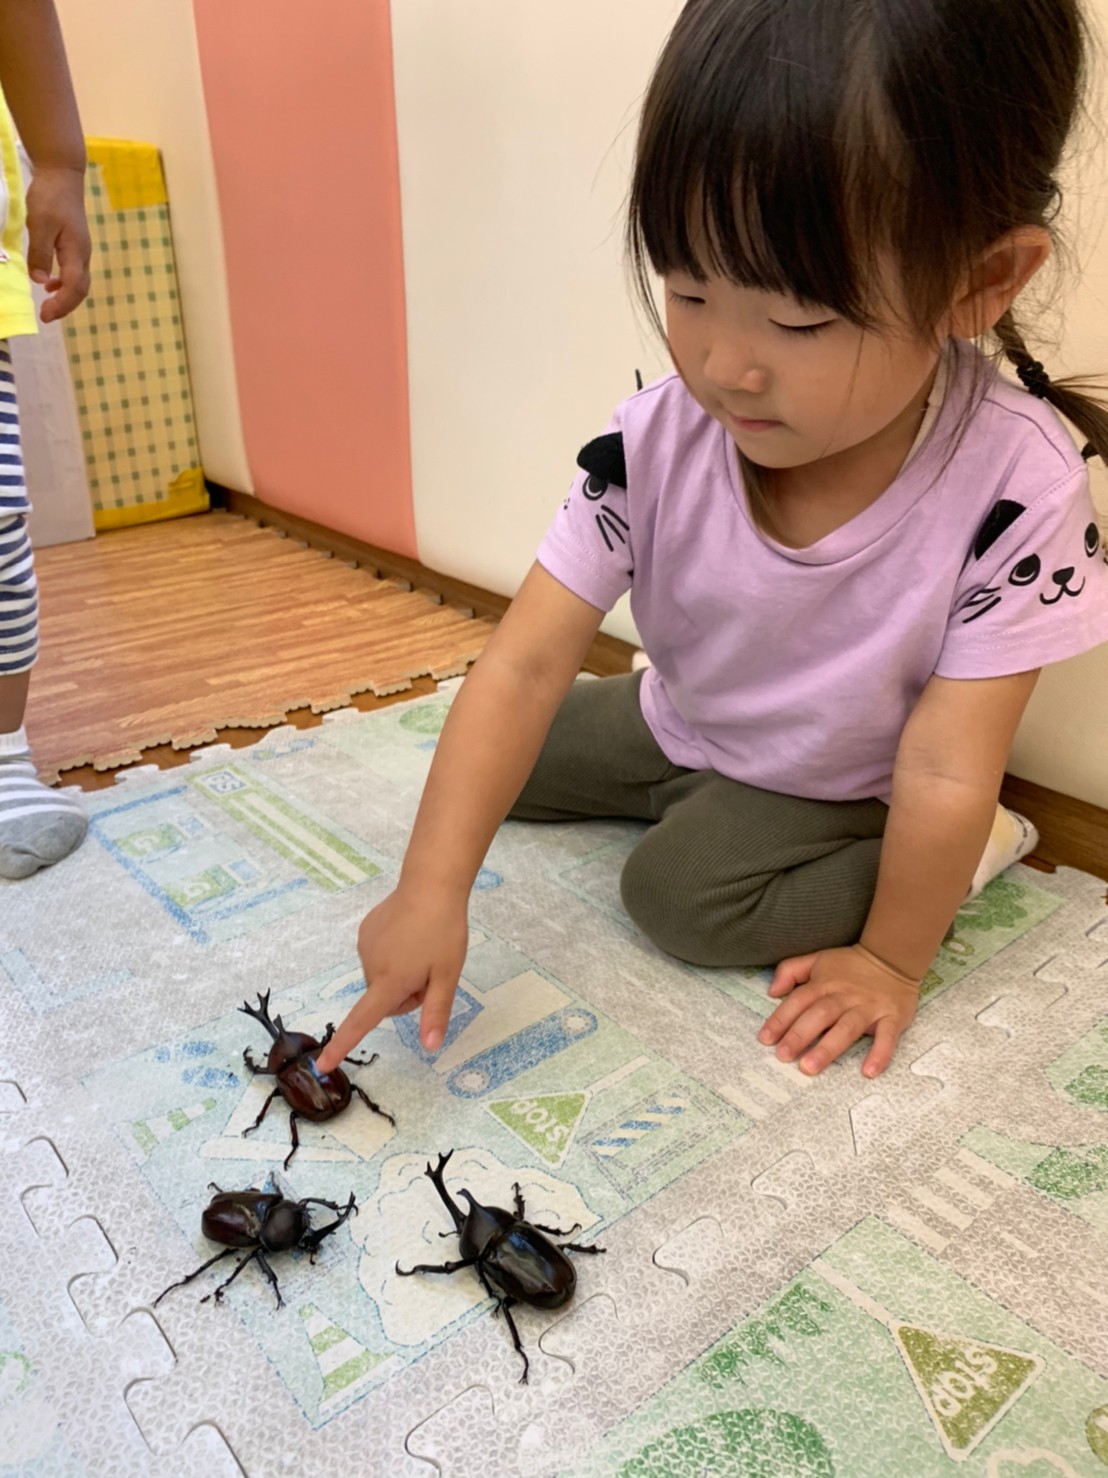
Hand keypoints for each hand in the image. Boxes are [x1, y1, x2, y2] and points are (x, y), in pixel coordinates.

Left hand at [25, 164, 90, 321]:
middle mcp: (83, 255)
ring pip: (78, 283)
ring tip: (48, 305)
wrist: (63, 175)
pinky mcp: (75, 245)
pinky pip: (74, 272)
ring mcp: (81, 250)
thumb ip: (40, 253)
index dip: (61, 304)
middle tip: (46, 316)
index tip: (45, 315)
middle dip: (65, 306)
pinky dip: (64, 284)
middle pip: (80, 289)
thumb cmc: (50, 196)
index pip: (72, 286)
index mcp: (76, 251)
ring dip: (66, 297)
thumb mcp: (40, 224)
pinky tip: (50, 284)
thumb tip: (39, 281)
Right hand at [313, 886, 467, 1072]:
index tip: (321, 1065)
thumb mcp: (447, 975)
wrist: (430, 885)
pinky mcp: (365, 931)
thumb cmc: (444, 932)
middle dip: (404, 994)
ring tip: (421, 948)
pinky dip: (392, 954)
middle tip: (430, 972)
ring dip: (399, 973)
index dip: (341, 1046)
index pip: (360, 1022)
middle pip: (383, 999)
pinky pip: (377, 956)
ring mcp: (365, 947)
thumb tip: (430, 1048)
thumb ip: (435, 1013)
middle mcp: (370, 967)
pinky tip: (408, 935)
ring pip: (381, 977)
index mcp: (389, 982)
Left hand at [757, 946, 919, 1077]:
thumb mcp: (818, 959)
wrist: (893, 957)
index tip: (766, 1039)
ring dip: (828, 1048)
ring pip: (846, 1028)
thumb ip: (791, 970)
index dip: (781, 1019)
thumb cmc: (851, 965)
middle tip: (783, 1056)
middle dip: (800, 1035)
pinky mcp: (892, 1017)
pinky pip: (887, 1037)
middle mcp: (845, 996)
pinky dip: (880, 1054)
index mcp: (824, 983)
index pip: (799, 1001)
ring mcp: (869, 1007)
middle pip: (819, 1015)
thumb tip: (772, 991)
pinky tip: (869, 1072)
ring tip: (810, 1067)